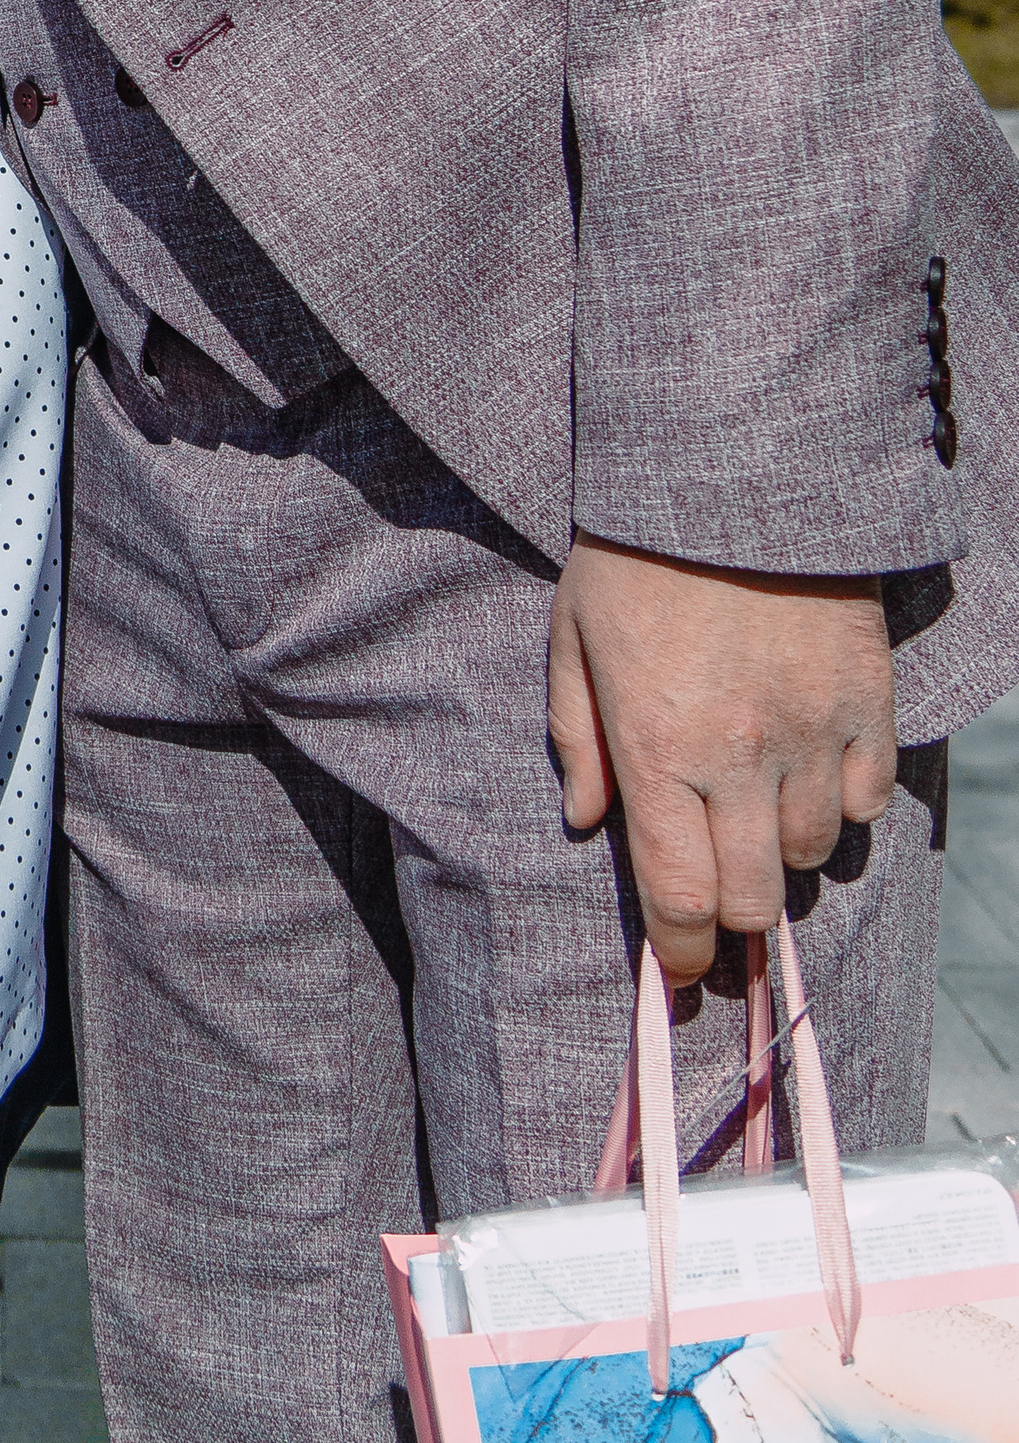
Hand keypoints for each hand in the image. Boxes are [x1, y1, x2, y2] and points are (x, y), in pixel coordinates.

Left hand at [548, 535, 896, 983]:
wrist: (733, 474)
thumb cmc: (634, 554)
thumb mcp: (573, 638)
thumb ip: (577, 738)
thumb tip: (587, 820)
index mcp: (659, 749)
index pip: (679, 896)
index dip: (680, 952)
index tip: (677, 968)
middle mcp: (740, 757)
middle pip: (751, 899)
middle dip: (728, 917)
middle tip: (714, 896)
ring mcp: (813, 732)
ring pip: (810, 854)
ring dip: (779, 854)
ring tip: (751, 813)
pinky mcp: (867, 702)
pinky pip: (867, 799)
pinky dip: (841, 806)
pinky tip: (808, 775)